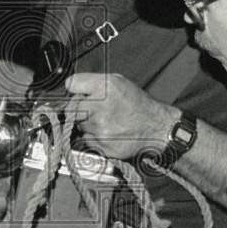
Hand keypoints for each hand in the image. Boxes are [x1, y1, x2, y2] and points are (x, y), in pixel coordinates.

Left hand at [64, 72, 179, 159]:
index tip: (78, 94)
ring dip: (88, 124)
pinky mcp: (102, 146)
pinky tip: (110, 132)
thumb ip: (91, 81)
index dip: (75, 90)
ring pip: (80, 126)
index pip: (71, 85)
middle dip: (80, 110)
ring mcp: (100, 129)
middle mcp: (100, 108)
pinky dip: (95, 137)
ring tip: (107, 121)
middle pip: (71, 109)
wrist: (156, 127)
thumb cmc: (137, 104)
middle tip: (95, 111)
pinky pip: (88, 141)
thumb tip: (70, 86)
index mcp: (105, 88)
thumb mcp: (117, 81)